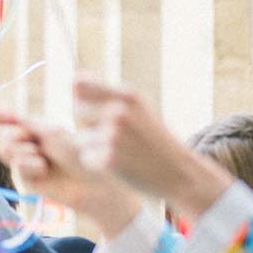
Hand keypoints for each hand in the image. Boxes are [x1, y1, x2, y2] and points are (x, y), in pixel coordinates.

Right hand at [0, 111, 142, 232]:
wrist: (92, 181)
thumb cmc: (77, 153)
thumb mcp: (49, 132)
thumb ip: (22, 122)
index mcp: (32, 129)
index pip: (5, 118)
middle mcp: (26, 144)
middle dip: (11, 134)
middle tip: (30, 139)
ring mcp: (25, 162)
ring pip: (4, 149)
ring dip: (19, 148)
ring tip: (38, 154)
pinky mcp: (27, 180)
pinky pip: (16, 166)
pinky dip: (28, 164)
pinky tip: (43, 168)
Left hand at [73, 78, 230, 216]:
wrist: (178, 172)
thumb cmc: (153, 138)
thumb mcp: (138, 108)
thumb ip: (108, 94)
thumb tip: (74, 80)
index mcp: (127, 94)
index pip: (79, 83)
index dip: (83, 96)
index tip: (94, 107)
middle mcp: (119, 111)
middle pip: (77, 110)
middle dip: (88, 122)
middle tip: (113, 135)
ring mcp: (113, 136)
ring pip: (80, 137)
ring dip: (93, 145)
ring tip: (120, 150)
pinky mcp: (108, 159)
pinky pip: (86, 157)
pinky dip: (97, 162)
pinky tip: (119, 164)